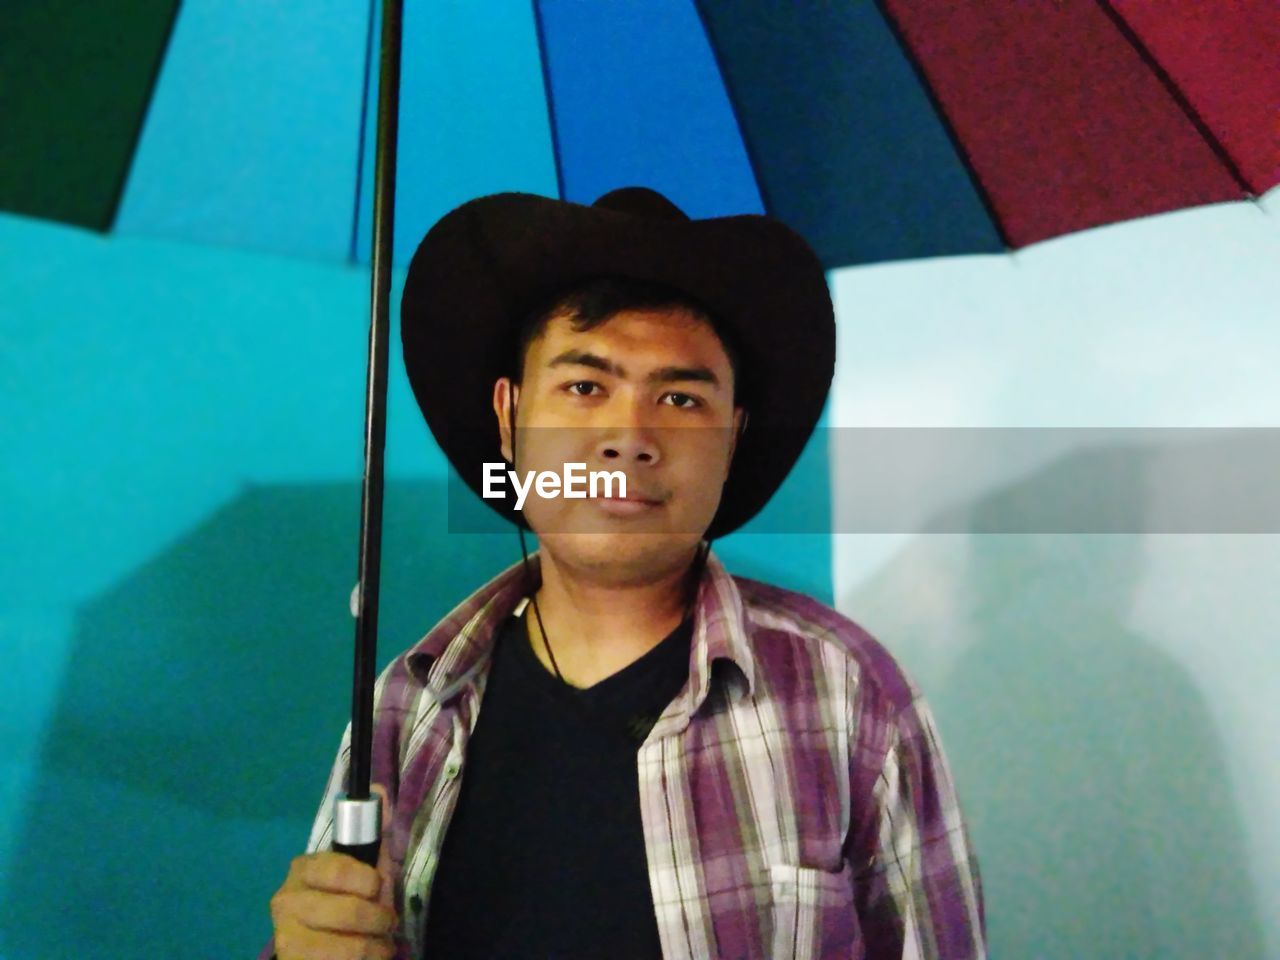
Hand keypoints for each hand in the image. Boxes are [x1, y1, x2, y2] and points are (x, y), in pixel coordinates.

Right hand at [269, 785, 397, 959]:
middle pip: (350, 913)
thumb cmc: (346, 899)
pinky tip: (368, 958)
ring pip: (349, 948)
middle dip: (381, 919)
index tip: (378, 887)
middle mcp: (286, 901)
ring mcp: (286, 938)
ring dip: (376, 948)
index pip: (339, 871)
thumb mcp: (363, 868)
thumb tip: (378, 788)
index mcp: (304, 869)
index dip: (369, 882)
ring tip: (379, 945)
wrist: (315, 946)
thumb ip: (373, 832)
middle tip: (387, 922)